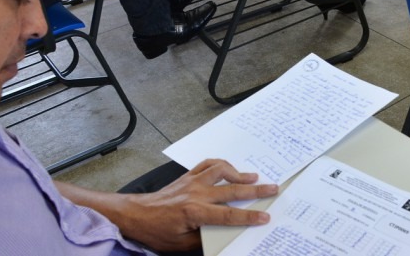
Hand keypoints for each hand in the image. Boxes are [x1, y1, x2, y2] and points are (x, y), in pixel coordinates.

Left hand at [119, 159, 276, 251]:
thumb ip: (203, 239)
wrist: (136, 214)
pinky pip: (208, 164)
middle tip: (273, 189)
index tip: (265, 216)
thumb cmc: (156, 232)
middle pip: (232, 190)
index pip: (229, 216)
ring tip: (254, 178)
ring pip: (222, 171)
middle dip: (255, 191)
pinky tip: (229, 169)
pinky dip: (221, 165)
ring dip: (240, 174)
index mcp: (195, 212)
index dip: (249, 217)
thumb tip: (223, 237)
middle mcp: (197, 194)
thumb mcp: (181, 245)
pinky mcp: (188, 176)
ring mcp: (193, 182)